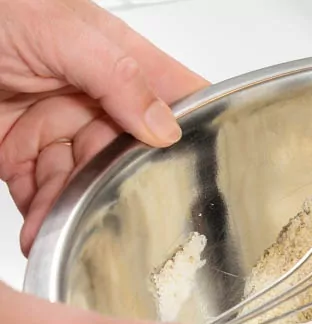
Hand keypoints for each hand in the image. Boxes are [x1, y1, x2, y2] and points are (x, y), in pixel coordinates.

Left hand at [0, 0, 207, 255]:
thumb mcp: (60, 31)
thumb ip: (116, 75)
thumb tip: (165, 126)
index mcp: (121, 62)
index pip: (183, 98)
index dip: (209, 131)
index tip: (222, 174)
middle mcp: (98, 97)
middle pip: (133, 156)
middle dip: (124, 192)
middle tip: (122, 223)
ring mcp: (60, 124)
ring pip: (85, 182)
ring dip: (74, 212)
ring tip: (63, 236)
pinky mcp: (21, 149)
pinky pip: (41, 191)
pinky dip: (39, 214)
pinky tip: (38, 230)